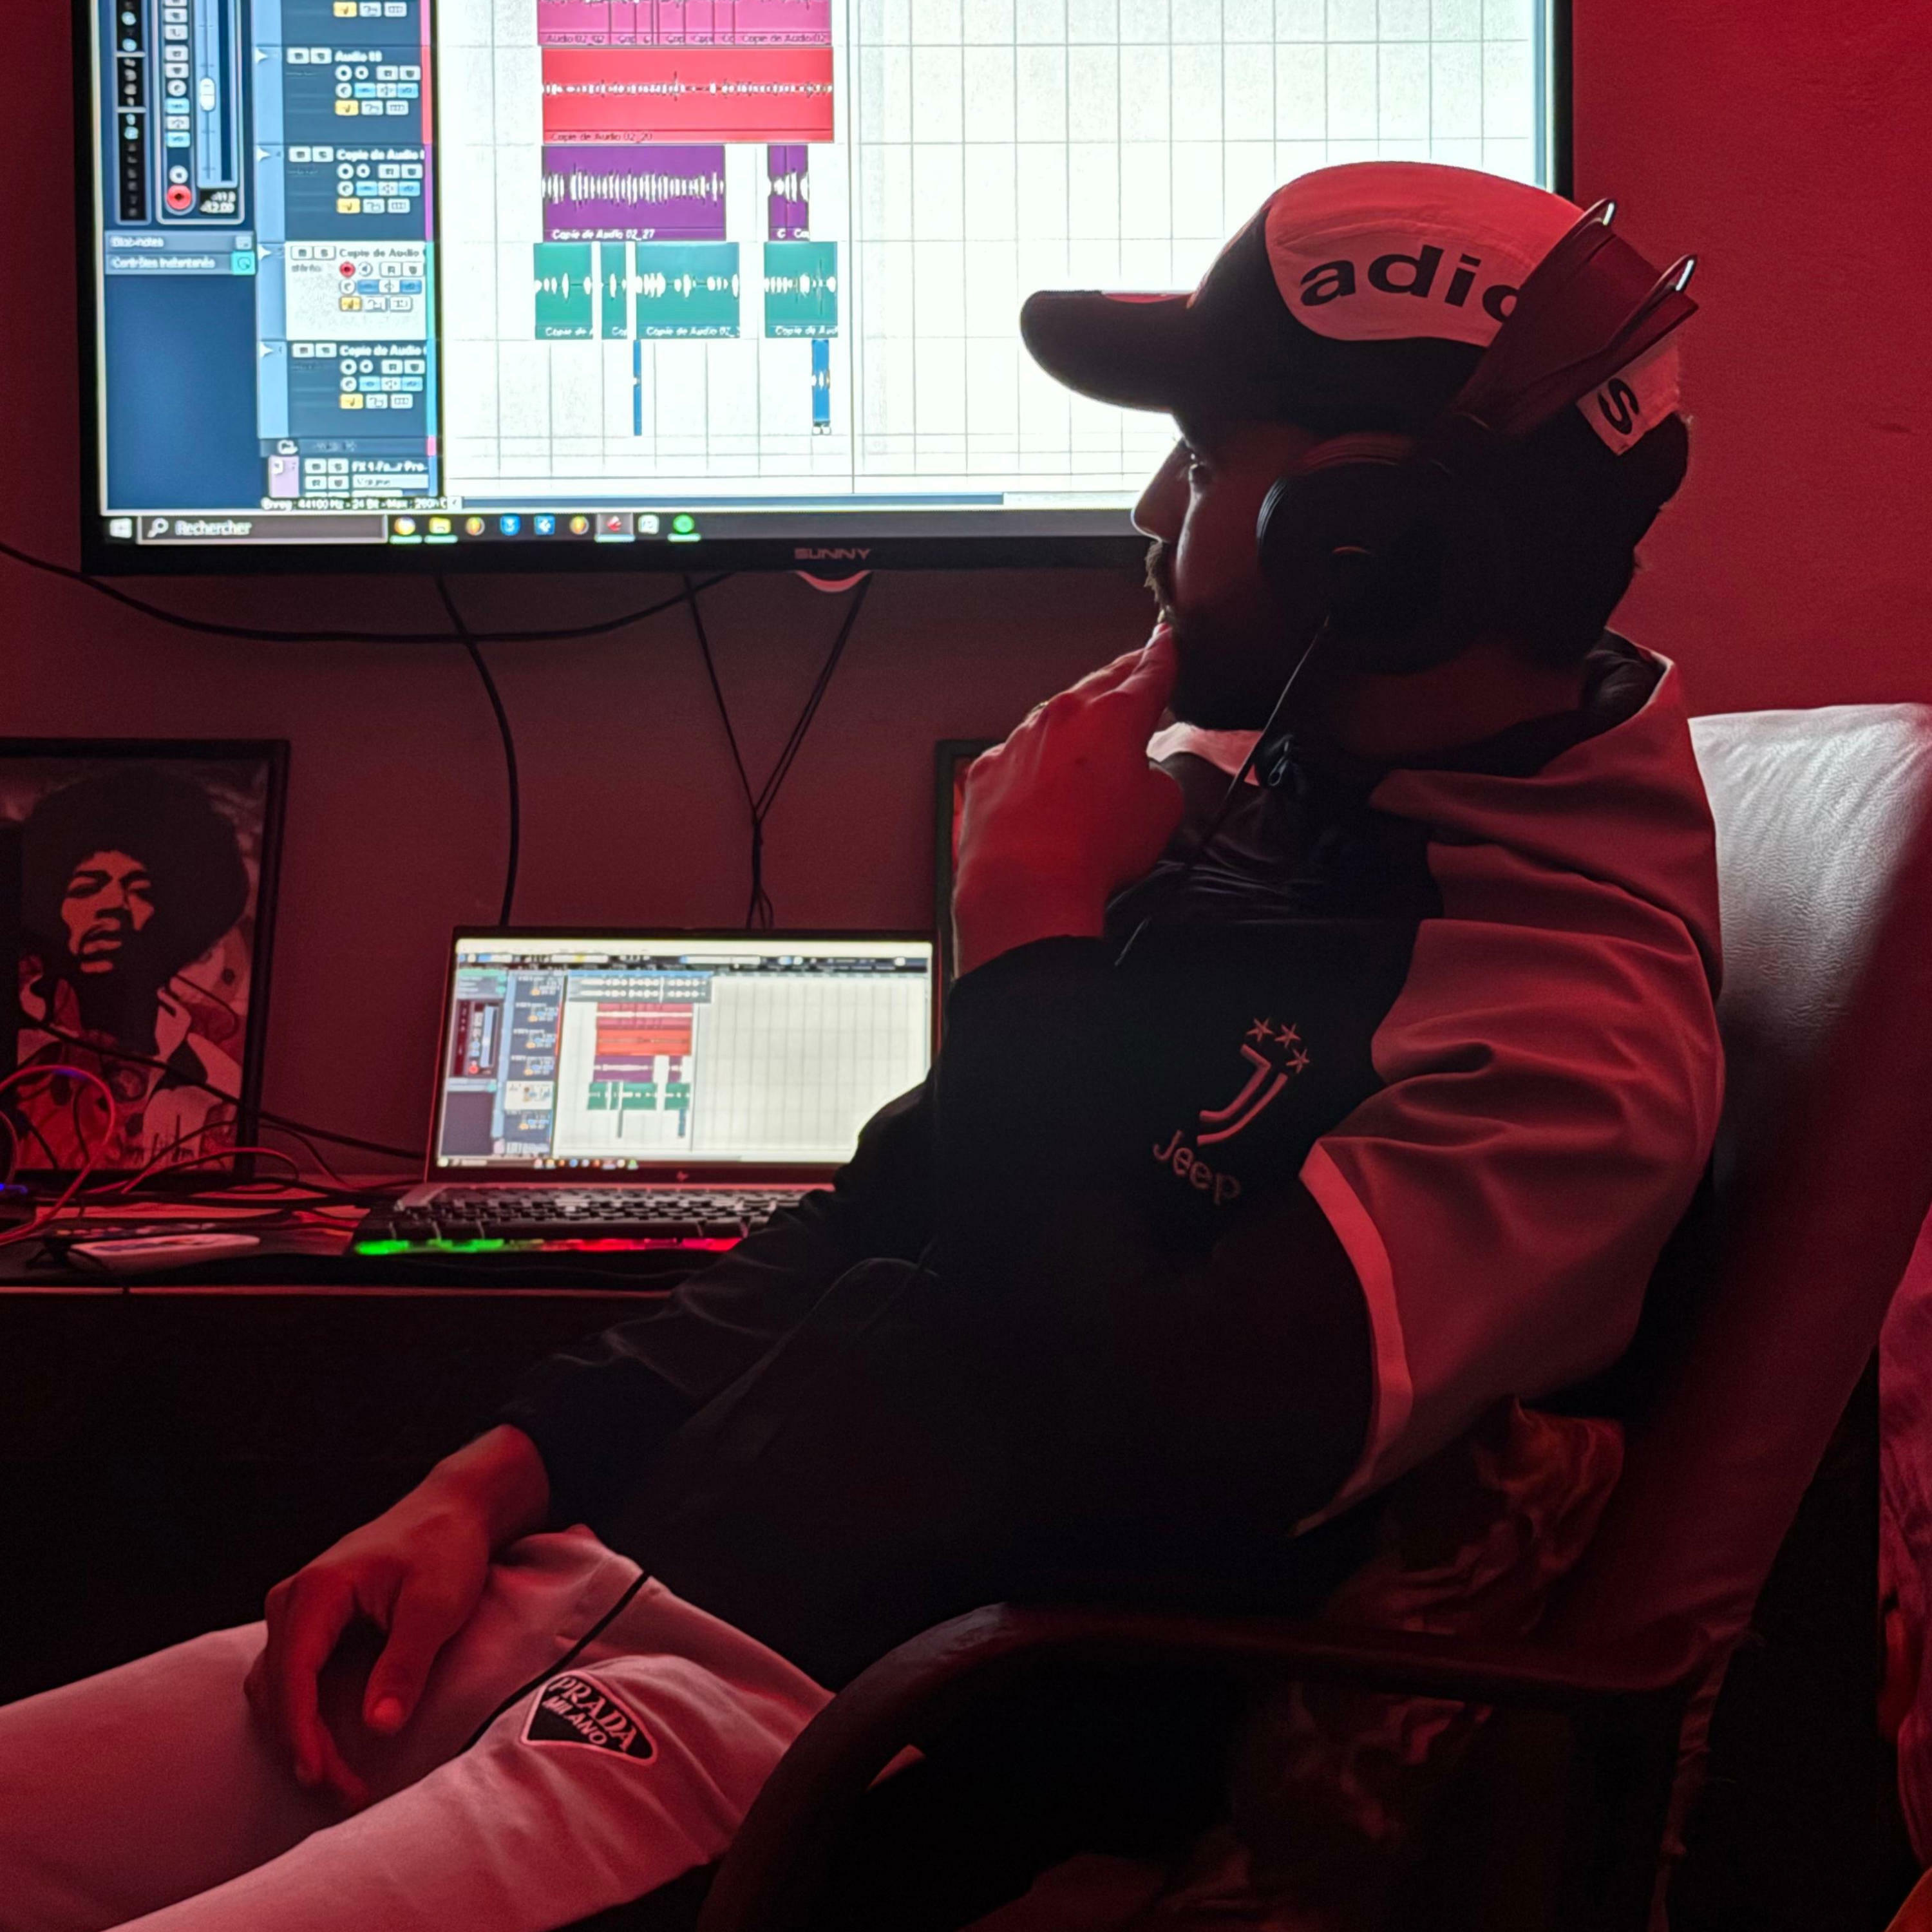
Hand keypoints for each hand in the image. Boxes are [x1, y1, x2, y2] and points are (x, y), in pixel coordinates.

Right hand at [243, 1425, 547, 1809]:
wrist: (454, 1509)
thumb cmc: (446, 1549)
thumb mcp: (436, 1606)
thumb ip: (405, 1665)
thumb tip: (377, 1731)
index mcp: (317, 1590)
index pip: (292, 1675)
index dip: (301, 1732)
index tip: (319, 1776)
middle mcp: (292, 1598)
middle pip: (278, 1689)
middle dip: (304, 1746)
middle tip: (345, 1792)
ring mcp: (296, 1609)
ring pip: (276, 1688)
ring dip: (300, 1735)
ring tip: (339, 1779)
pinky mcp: (310, 1621)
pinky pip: (291, 1677)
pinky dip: (304, 1714)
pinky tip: (329, 1744)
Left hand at [953, 630, 1183, 976]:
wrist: (1026, 883)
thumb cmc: (1094, 850)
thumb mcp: (1162, 810)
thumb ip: (1158, 777)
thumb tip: (1140, 776)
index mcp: (1116, 715)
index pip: (1150, 672)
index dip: (1164, 654)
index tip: (1165, 639)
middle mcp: (1064, 716)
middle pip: (1100, 684)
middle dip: (1122, 676)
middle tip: (1135, 670)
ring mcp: (1020, 739)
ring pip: (1055, 718)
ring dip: (1075, 726)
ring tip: (1090, 747)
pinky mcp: (988, 768)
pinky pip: (1017, 755)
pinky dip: (1034, 764)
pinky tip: (1043, 789)